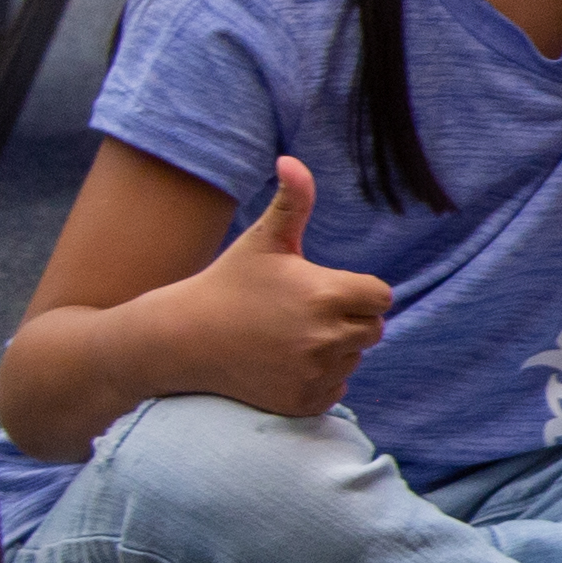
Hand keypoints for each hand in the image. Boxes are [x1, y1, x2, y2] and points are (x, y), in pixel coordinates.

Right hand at [178, 154, 386, 418]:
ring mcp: (315, 374)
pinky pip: (336, 389)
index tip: (320, 289)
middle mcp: (327, 337)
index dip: (355, 291)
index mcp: (328, 294)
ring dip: (333, 349)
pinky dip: (318, 378)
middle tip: (301, 314)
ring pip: (353, 358)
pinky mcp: (302, 402)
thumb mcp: (263, 241)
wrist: (181, 339)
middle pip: (372, 329)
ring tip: (286, 338)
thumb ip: (292, 201)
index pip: (380, 296)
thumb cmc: (228, 284)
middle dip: (347, 319)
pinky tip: (282, 364)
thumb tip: (292, 160)